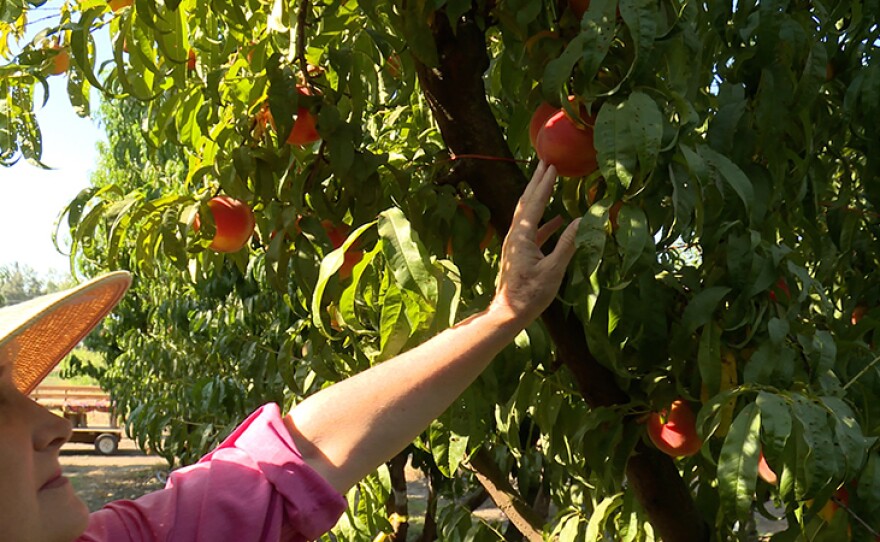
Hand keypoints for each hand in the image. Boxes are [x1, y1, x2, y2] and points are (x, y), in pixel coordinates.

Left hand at [490, 161, 580, 325]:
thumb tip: (583, 220)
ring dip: (538, 196)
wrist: (508, 313)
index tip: (552, 166)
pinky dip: (545, 221)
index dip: (544, 184)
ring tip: (548, 181)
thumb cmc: (530, 295)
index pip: (535, 203)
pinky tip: (557, 219)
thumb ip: (568, 244)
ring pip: (528, 214)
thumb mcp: (553, 271)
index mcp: (522, 236)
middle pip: (526, 202)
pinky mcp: (520, 253)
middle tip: (545, 162)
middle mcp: (516, 235)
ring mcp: (517, 244)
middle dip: (536, 181)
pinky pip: (534, 230)